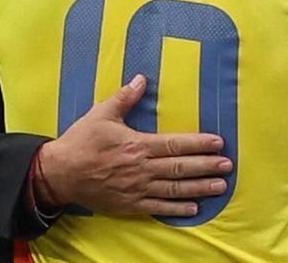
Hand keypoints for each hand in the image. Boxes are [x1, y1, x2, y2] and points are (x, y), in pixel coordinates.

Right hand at [37, 74, 230, 217]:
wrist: (60, 173)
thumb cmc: (81, 142)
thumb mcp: (101, 114)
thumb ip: (124, 98)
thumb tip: (141, 79)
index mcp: (137, 145)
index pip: (175, 144)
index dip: (199, 143)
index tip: (218, 143)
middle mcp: (141, 169)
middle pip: (181, 168)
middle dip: (206, 166)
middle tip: (228, 165)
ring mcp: (137, 189)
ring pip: (175, 189)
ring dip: (199, 188)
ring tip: (220, 186)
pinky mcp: (130, 205)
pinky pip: (159, 208)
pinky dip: (177, 209)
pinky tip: (193, 208)